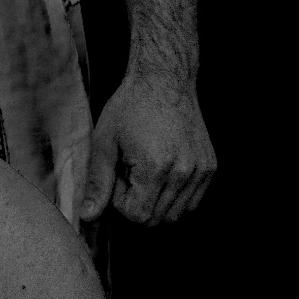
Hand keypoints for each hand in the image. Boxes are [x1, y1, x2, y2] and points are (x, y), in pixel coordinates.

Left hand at [79, 71, 215, 226]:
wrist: (164, 80)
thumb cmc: (130, 107)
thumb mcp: (105, 142)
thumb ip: (98, 183)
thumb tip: (88, 216)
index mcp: (156, 168)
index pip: (138, 215)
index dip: (121, 202)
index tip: (119, 175)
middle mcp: (184, 172)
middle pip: (157, 219)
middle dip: (138, 203)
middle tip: (131, 172)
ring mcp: (201, 171)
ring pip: (176, 214)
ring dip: (156, 201)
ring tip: (146, 170)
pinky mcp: (209, 167)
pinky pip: (192, 201)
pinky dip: (174, 196)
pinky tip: (162, 171)